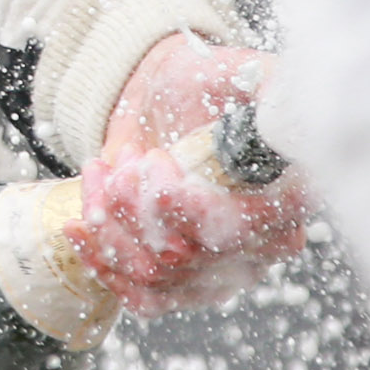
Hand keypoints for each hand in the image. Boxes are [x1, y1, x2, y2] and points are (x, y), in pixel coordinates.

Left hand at [72, 32, 310, 312]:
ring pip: (155, 272)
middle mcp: (261, 245)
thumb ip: (268, 84)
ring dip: (112, 221)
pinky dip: (101, 260)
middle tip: (130, 158)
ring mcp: (220, 270)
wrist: (162, 103)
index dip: (194, 208)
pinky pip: (141, 296)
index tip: (158, 165)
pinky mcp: (181, 284)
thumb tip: (283, 99)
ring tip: (105, 172)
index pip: (248, 227)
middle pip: (189, 252)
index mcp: (289, 199)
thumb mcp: (240, 73)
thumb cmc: (206, 84)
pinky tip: (80, 227)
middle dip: (137, 203)